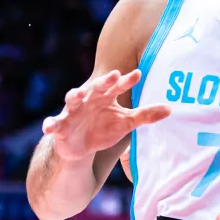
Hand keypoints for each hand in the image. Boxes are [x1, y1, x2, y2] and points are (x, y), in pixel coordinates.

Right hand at [41, 70, 170, 161]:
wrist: (82, 146)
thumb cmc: (105, 127)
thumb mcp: (126, 122)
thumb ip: (145, 115)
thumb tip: (170, 109)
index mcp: (106, 96)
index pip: (118, 86)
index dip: (127, 80)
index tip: (138, 74)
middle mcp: (89, 99)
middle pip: (96, 87)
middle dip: (104, 81)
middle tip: (113, 75)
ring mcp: (73, 111)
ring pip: (72, 100)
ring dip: (73, 96)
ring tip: (76, 94)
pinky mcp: (61, 126)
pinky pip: (54, 124)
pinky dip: (50, 124)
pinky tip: (48, 127)